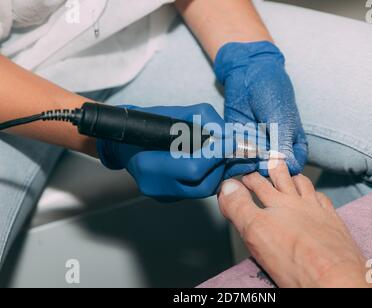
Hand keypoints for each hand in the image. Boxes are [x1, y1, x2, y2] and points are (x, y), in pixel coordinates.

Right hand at [97, 103, 226, 200]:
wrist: (125, 141)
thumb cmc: (147, 124)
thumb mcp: (176, 113)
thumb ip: (204, 120)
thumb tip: (228, 134)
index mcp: (149, 164)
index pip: (193, 169)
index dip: (216, 155)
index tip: (232, 141)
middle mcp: (155, 186)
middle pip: (203, 184)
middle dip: (220, 164)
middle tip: (229, 147)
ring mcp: (162, 195)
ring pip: (203, 190)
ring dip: (217, 171)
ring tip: (220, 153)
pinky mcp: (168, 198)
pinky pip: (196, 190)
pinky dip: (208, 175)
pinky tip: (209, 162)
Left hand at [214, 41, 307, 177]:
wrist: (248, 72)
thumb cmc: (273, 92)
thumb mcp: (281, 118)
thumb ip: (281, 142)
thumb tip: (281, 167)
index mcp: (293, 146)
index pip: (291, 169)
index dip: (282, 171)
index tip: (272, 163)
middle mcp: (273, 151)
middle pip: (268, 172)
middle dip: (260, 167)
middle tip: (254, 152)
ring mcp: (254, 148)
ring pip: (249, 167)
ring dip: (243, 161)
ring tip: (241, 145)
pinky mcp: (235, 142)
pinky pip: (232, 156)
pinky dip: (230, 154)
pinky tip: (230, 143)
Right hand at [218, 158, 371, 287]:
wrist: (334, 277)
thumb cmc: (295, 259)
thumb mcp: (255, 232)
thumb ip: (239, 207)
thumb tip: (226, 185)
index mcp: (276, 204)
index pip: (256, 183)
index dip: (245, 176)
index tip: (239, 174)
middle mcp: (297, 202)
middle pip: (281, 177)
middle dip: (270, 167)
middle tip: (265, 159)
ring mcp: (317, 209)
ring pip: (303, 184)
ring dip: (293, 176)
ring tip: (289, 173)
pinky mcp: (332, 221)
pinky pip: (322, 198)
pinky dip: (315, 193)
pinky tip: (315, 196)